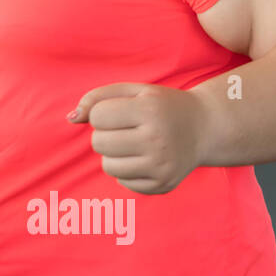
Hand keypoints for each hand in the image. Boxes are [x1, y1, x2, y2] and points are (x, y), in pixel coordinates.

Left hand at [67, 83, 211, 193]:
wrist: (205, 128)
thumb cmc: (162, 106)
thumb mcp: (134, 91)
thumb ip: (97, 98)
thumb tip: (70, 118)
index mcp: (150, 111)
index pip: (97, 117)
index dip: (103, 113)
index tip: (121, 112)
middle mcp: (157, 140)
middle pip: (98, 144)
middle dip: (105, 135)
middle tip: (127, 129)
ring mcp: (161, 166)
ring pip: (107, 166)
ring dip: (113, 154)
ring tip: (134, 144)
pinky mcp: (162, 185)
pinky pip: (122, 182)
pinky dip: (127, 170)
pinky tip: (145, 158)